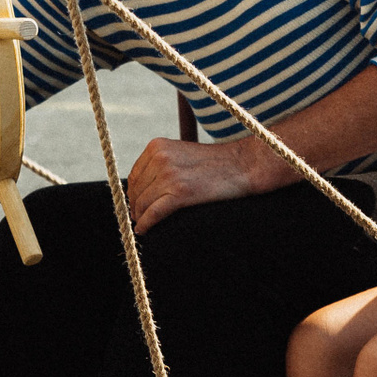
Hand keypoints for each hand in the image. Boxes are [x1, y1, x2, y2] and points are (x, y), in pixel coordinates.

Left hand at [126, 136, 265, 232]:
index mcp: (157, 146)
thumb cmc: (214, 163)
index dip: (133, 193)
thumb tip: (141, 189)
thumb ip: (161, 165)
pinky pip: (153, 213)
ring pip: (142, 202)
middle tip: (139, 218)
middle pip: (136, 189)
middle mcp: (159, 157)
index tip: (136, 205)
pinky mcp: (180, 193)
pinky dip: (146, 224)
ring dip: (140, 217)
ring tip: (143, 224)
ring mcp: (169, 174)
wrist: (242, 165)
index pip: (135, 175)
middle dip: (135, 206)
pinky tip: (144, 230)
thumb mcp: (181, 154)